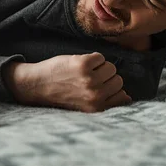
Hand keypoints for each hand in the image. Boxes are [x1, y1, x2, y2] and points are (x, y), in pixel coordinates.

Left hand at [5, 52, 131, 112]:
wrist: (37, 85)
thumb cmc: (61, 95)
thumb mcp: (86, 106)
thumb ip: (107, 103)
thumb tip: (128, 97)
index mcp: (97, 108)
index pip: (122, 95)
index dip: (111, 89)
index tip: (100, 88)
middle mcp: (95, 95)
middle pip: (118, 79)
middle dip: (106, 77)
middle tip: (89, 79)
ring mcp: (90, 79)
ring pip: (110, 67)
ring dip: (99, 67)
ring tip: (83, 72)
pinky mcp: (83, 64)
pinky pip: (100, 57)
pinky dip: (91, 58)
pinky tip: (78, 65)